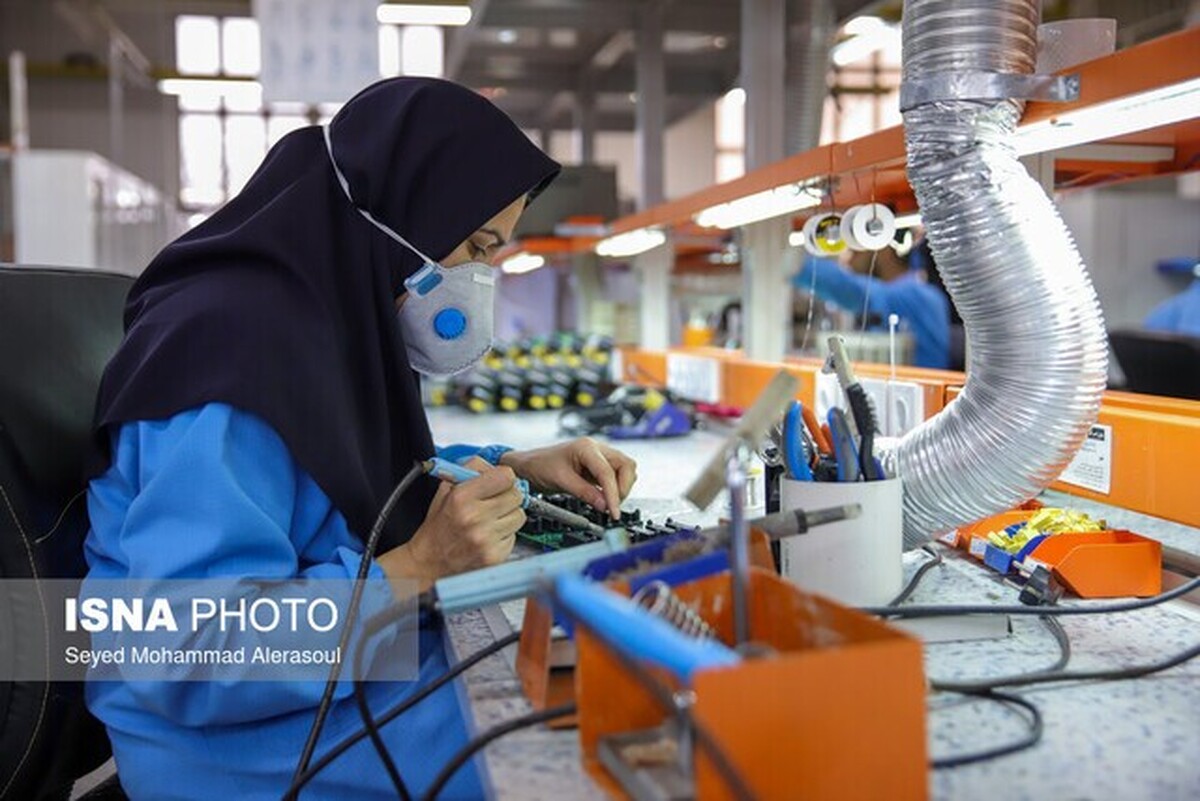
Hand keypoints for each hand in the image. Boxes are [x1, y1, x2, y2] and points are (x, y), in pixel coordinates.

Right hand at [377, 459, 523, 589]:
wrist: (429, 563)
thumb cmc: (438, 527)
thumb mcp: (446, 490)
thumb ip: (471, 471)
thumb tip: (497, 467)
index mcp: (461, 497)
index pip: (505, 476)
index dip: (503, 478)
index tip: (499, 482)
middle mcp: (475, 518)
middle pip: (516, 495)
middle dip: (507, 496)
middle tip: (494, 502)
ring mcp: (486, 539)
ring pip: (519, 516)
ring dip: (508, 516)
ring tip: (490, 521)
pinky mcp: (495, 556)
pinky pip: (515, 536)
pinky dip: (505, 535)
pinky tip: (489, 537)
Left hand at [499, 438, 636, 520]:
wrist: (529, 465)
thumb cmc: (540, 466)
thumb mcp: (560, 481)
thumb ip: (584, 492)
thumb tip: (604, 506)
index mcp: (586, 447)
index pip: (608, 472)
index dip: (613, 494)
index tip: (613, 512)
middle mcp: (597, 448)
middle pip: (626, 466)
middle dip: (622, 488)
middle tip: (612, 506)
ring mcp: (599, 456)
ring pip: (625, 470)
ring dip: (621, 488)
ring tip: (607, 502)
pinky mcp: (599, 466)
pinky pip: (617, 475)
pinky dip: (614, 488)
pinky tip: (604, 497)